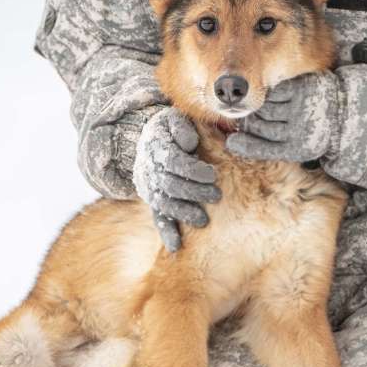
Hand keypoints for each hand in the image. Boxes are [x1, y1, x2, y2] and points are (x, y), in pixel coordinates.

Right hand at [133, 107, 220, 251]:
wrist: (150, 141)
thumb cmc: (172, 129)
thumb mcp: (175, 120)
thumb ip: (182, 127)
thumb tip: (189, 142)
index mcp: (157, 147)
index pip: (173, 161)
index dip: (192, 170)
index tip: (212, 174)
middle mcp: (150, 169)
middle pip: (170, 185)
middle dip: (194, 192)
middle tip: (216, 195)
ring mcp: (150, 187)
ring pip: (164, 203)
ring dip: (183, 213)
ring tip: (203, 220)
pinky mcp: (153, 201)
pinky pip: (157, 217)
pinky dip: (166, 232)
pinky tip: (175, 246)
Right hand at [226, 74, 336, 162]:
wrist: (343, 111)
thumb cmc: (309, 133)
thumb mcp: (291, 148)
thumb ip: (262, 147)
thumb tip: (231, 144)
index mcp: (297, 148)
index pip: (260, 148)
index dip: (244, 145)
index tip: (233, 141)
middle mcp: (300, 129)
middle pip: (259, 126)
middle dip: (252, 124)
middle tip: (253, 121)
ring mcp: (301, 107)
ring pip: (264, 108)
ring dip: (259, 108)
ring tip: (266, 110)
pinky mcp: (302, 89)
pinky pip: (273, 93)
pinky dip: (270, 96)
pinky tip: (275, 99)